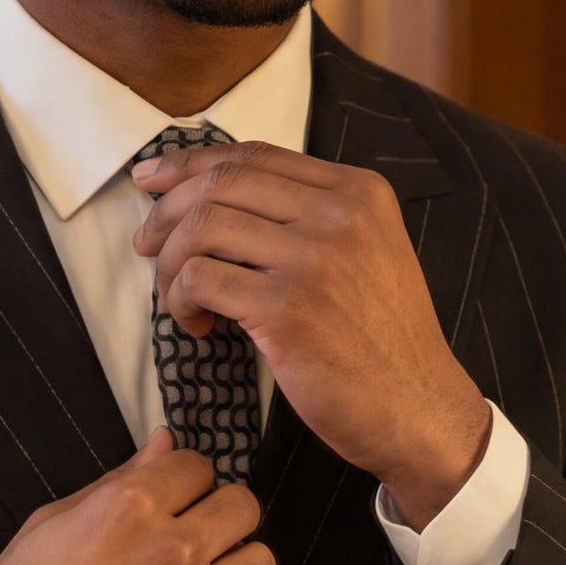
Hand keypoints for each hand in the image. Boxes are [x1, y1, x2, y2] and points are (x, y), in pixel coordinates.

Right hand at [0, 430, 274, 564]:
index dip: (183, 481)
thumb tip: (165, 443)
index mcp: (130, 508)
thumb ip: (117, 481)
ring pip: (260, 563)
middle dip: (220, 513)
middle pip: (244, 507)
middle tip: (195, 534)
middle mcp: (172, 553)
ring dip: (234, 564)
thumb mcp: (51, 525)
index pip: (199, 466)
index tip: (174, 499)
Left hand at [132, 140, 489, 529]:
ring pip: (202, 227)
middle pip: (222, 182)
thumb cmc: (381, 340)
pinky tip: (196, 325)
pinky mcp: (287, 309)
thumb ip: (311, 216)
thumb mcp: (367, 252)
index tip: (153, 179)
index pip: (255, 156)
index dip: (191, 163)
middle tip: (146, 245)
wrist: (419, 409)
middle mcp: (340, 214)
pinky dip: (181, 300)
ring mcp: (314, 259)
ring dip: (171, 264)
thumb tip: (217, 197)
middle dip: (167, 210)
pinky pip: (201, 278)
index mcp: (359, 191)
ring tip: (178, 299)